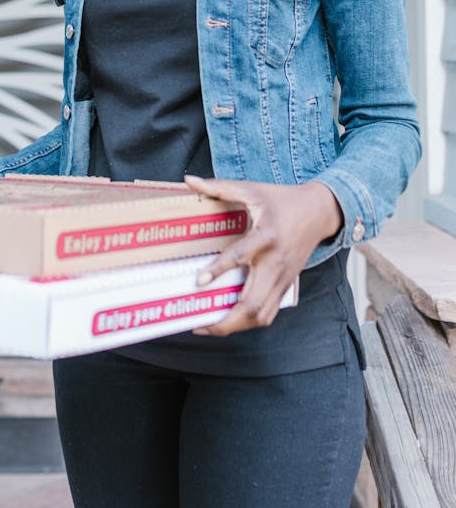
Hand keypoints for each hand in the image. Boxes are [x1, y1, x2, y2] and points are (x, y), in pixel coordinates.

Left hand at [184, 175, 342, 336]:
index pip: (241, 256)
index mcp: (266, 235)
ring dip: (237, 326)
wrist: (318, 211)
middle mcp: (276, 263)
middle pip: (254, 305)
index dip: (219, 269)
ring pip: (262, 316)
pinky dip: (250, 321)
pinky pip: (270, 313)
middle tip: (199, 324)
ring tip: (211, 325)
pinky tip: (232, 319)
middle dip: (226, 321)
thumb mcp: (252, 189)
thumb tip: (189, 180)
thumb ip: (219, 187)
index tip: (199, 281)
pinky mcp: (287, 286)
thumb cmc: (283, 200)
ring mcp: (283, 279)